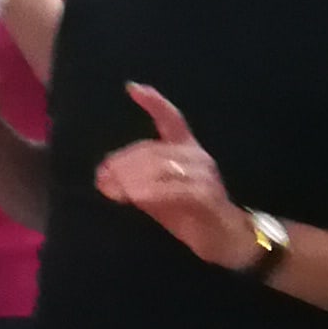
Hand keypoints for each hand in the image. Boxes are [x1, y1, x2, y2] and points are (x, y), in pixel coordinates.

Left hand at [94, 83, 260, 270]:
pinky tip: (133, 196)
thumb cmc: (190, 215)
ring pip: (161, 167)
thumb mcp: (158, 195)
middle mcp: (196, 156)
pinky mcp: (206, 196)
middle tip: (101, 175)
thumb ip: (136, 182)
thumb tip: (105, 176)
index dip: (154, 103)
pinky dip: (151, 191)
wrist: (226, 240)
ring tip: (111, 189)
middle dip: (123, 162)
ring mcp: (204, 175)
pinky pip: (174, 189)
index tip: (132, 88)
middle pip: (153, 150)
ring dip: (131, 178)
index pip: (171, 119)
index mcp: (186, 150)